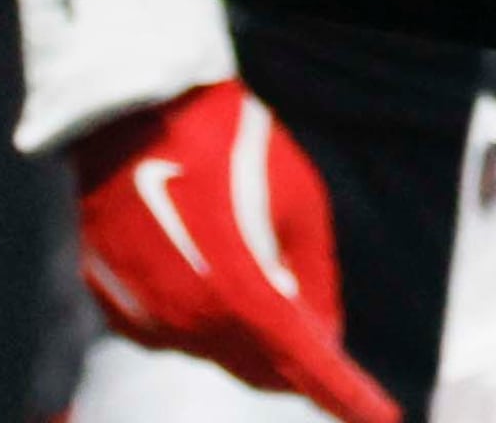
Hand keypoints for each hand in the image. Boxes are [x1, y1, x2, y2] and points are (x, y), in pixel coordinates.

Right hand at [71, 82, 397, 422]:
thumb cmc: (227, 144)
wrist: (129, 104)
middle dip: (293, 360)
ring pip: (214, 348)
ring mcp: (148, 314)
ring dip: (238, 327)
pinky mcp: (112, 300)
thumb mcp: (301, 202)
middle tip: (310, 325)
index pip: (315, 372)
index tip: (383, 419)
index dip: (353, 401)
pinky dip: (193, 312)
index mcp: (250, 299)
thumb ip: (315, 277)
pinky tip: (193, 257)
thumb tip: (323, 331)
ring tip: (236, 258)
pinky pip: (168, 329)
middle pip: (262, 370)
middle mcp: (197, 322)